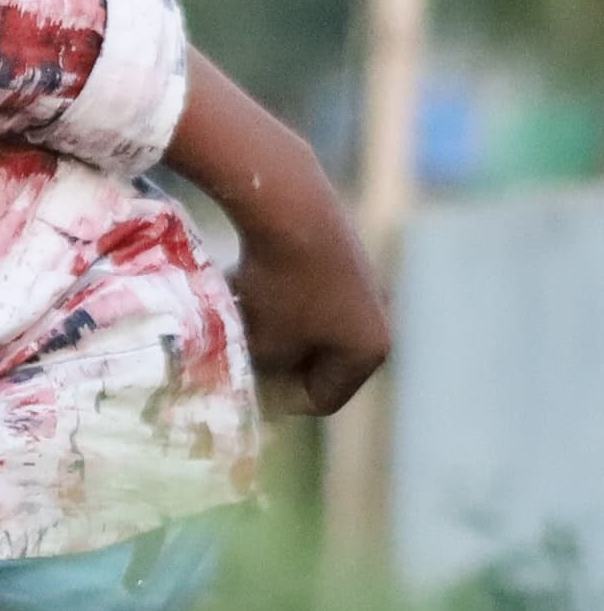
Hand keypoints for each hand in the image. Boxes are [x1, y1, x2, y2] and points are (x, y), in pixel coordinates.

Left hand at [230, 205, 392, 417]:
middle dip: (273, 365)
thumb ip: (260, 372)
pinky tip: (244, 290)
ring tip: (235, 325)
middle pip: (317, 363)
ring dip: (271, 331)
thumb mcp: (263, 345)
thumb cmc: (279, 288)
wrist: (293, 209)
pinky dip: (275, 299)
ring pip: (306, 327)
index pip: (321, 399)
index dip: (276, 402)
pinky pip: (304, 295)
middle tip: (234, 360)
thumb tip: (250, 377)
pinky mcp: (342, 258)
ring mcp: (362, 286)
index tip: (241, 389)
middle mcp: (376, 318)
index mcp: (370, 352)